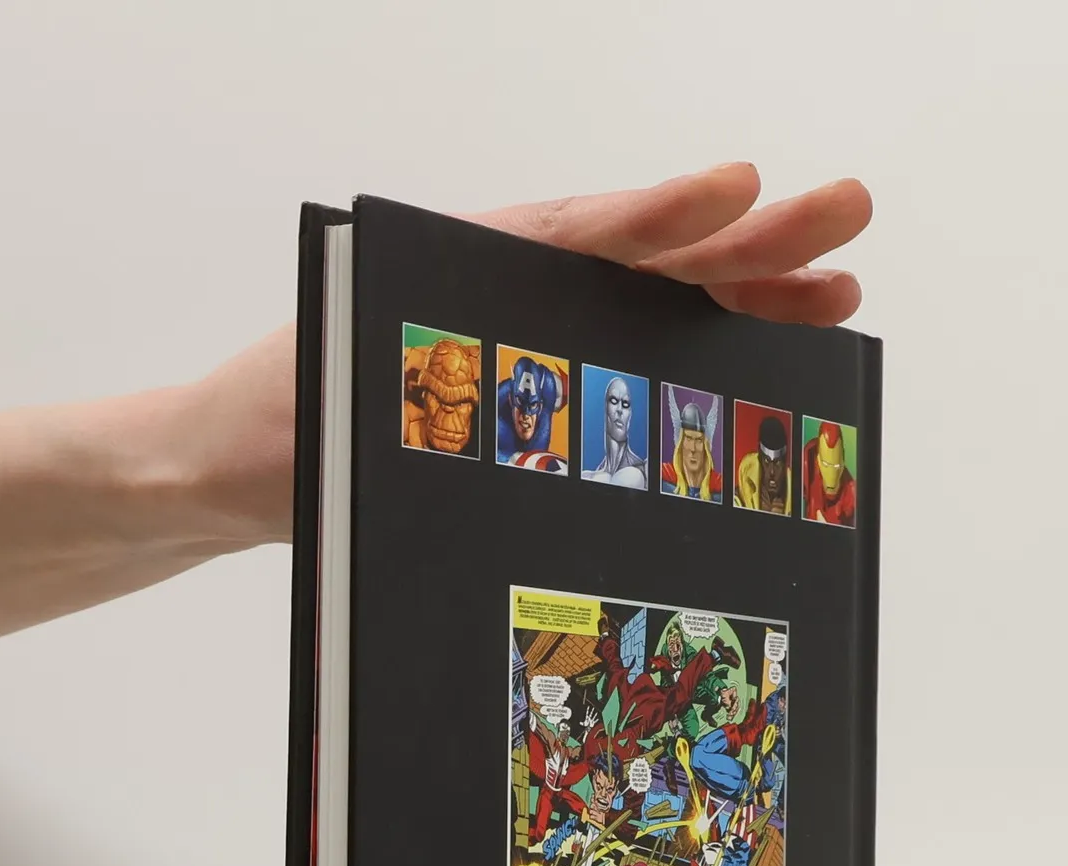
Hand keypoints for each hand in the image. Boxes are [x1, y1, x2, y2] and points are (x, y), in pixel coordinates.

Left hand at [186, 166, 870, 543]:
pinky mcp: (533, 402)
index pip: (571, 238)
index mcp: (455, 278)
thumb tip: (456, 397)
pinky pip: (629, 373)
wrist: (222, 472)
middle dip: (747, 240)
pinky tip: (760, 361)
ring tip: (838, 287)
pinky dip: (697, 361)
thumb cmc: (264, 434)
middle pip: (639, 262)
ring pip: (651, 313)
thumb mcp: (316, 407)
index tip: (734, 191)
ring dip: (745, 300)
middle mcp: (504, 299)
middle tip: (846, 216)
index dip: (655, 217)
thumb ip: (382, 393)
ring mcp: (525, 346)